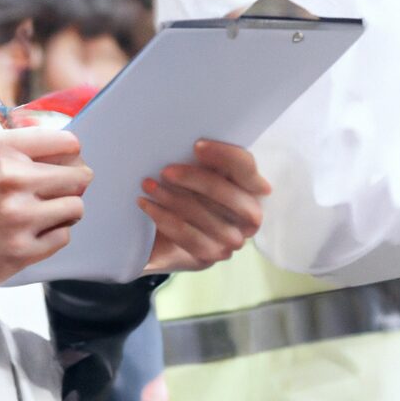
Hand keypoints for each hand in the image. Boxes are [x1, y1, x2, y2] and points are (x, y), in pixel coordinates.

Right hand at [0, 128, 92, 286]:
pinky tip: (34, 231)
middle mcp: (13, 180)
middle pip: (79, 176)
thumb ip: (30, 148)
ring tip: (46, 212)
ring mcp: (19, 217)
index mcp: (4, 150)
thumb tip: (75, 154)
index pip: (67, 143)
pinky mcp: (22, 250)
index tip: (63, 163)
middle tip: (58, 190)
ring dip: (65, 210)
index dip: (71, 154)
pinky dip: (53, 234)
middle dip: (73, 183)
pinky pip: (63, 236)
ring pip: (75, 207)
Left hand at [140, 140, 270, 273]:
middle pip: (229, 195)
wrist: (162, 234)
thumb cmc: (184, 190)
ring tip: (148, 185)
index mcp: (252, 186)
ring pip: (207, 218)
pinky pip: (190, 238)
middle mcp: (250, 215)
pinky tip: (147, 206)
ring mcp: (233, 239)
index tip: (196, 145)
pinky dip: (165, 219)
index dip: (224, 155)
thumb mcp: (196, 171)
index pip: (246, 168)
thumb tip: (192, 144)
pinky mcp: (211, 256)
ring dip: (173, 199)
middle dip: (195, 179)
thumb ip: (203, 159)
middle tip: (165, 170)